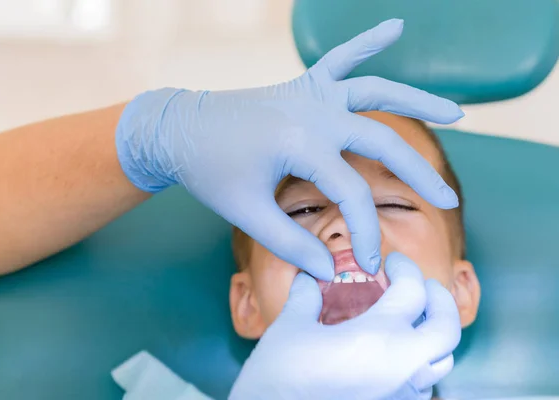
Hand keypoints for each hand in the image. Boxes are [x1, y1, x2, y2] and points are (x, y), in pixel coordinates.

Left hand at [115, 19, 461, 277]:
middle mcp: (314, 111)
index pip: (352, 192)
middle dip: (417, 173)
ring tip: (457, 113)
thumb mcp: (246, 213)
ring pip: (376, 90)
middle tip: (448, 199)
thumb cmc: (210, 171)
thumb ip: (290, 243)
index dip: (365, 231)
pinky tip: (396, 25)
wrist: (179, 130)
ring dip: (417, 100)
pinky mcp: (303, 84)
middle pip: (382, 140)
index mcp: (301, 143)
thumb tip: (329, 271)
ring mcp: (310, 92)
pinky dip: (368, 40)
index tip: (369, 264)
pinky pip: (341, 57)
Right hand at [228, 253, 460, 399]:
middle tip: (422, 286)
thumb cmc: (278, 378)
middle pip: (448, 328)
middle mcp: (402, 367)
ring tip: (411, 320)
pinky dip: (418, 363)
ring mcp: (401, 395)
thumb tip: (309, 278)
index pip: (413, 291)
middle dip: (440, 300)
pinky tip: (392, 356)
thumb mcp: (289, 328)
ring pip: (441, 361)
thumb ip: (306, 297)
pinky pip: (423, 386)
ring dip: (432, 334)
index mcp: (379, 337)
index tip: (391, 262)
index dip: (405, 268)